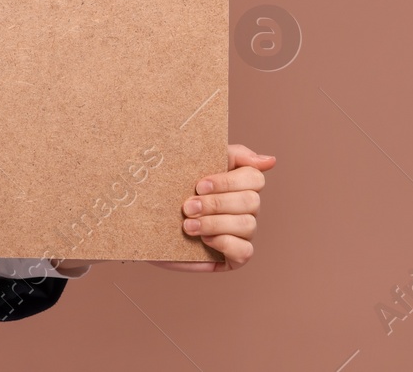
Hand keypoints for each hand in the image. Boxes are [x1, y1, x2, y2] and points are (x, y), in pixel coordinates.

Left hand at [152, 143, 275, 271]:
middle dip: (216, 203)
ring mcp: (241, 234)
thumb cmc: (168, 191)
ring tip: (187, 225)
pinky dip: (224, 243)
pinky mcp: (234, 257)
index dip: (228, 181)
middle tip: (187, 206)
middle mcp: (244, 209)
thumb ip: (230, 156)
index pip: (255, 178)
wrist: (143, 224)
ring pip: (248, 225)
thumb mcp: (192, 165)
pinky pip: (245, 252)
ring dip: (214, 223)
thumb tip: (270, 160)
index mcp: (237, 184)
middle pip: (252, 201)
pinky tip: (204, 240)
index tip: (199, 184)